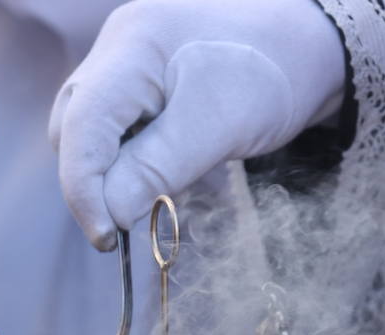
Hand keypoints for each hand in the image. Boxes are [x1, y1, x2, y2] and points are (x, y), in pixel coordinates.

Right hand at [49, 0, 345, 249]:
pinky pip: (118, 130)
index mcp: (133, 46)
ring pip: (93, 132)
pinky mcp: (141, 84)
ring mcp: (127, 64)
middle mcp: (118, 49)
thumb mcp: (220, 126)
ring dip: (112, 174)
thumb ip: (157, 167)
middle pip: (74, 127)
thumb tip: (109, 214)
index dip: (83, 187)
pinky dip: (131, 162)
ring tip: (152, 197)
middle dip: (93, 181)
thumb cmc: (272, 76)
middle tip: (125, 227)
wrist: (310, 46)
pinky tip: (160, 177)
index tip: (107, 237)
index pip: (81, 123)